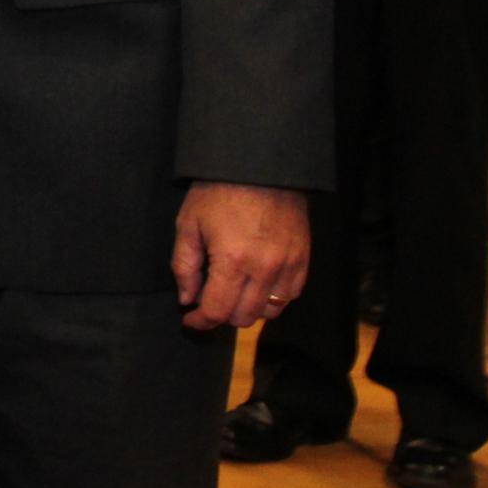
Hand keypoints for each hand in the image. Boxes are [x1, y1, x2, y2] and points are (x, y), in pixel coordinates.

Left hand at [172, 180, 310, 330]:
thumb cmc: (217, 192)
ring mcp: (288, 266)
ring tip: (233, 293)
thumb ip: (184, 266)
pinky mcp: (303, 259)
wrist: (260, 167)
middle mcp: (264, 269)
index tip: (190, 318)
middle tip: (208, 300)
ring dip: (247, 309)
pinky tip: (257, 286)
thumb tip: (187, 299)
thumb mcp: (188, 225)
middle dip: (221, 314)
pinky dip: (272, 299)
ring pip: (269, 312)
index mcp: (232, 262)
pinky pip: (290, 296)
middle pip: (243, 316)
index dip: (200, 321)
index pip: (217, 311)